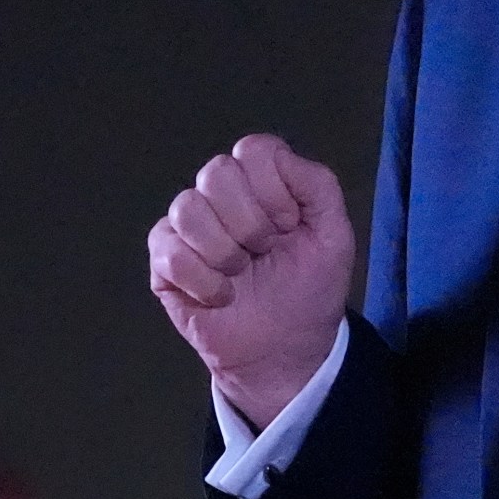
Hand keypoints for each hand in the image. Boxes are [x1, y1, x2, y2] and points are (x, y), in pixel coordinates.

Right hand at [148, 133, 354, 427]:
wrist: (285, 348)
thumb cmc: (309, 288)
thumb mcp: (334, 235)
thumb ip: (318, 185)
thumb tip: (279, 157)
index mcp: (261, 181)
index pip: (254, 150)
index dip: (274, 191)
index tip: (290, 226)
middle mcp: (221, 195)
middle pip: (217, 172)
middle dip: (250, 223)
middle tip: (264, 252)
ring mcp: (188, 225)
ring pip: (187, 208)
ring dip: (224, 252)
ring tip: (241, 275)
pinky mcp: (164, 260)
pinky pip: (169, 250)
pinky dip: (202, 280)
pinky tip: (220, 296)